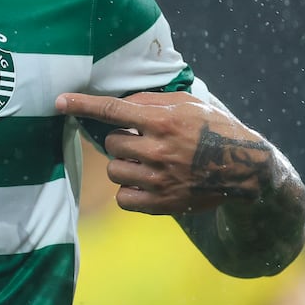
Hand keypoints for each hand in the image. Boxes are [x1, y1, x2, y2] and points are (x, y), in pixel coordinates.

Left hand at [56, 90, 275, 214]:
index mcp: (164, 121)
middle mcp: (159, 150)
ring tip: (147, 163)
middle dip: (121, 141)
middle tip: (143, 142)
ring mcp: (160, 179)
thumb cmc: (213, 128)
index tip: (59, 102)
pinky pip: (123, 198)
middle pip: (111, 144)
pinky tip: (146, 183)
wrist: (245, 168)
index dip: (83, 104)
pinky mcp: (163, 203)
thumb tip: (119, 102)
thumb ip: (151, 101)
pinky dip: (129, 191)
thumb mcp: (188, 104)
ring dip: (124, 165)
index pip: (113, 110)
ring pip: (114, 171)